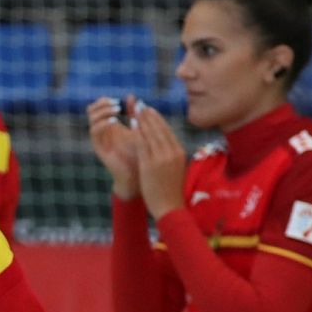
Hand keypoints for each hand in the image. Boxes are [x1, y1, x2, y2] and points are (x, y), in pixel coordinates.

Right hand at [87, 96, 140, 199]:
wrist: (139, 175)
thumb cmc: (141, 152)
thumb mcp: (139, 129)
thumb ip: (134, 113)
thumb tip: (131, 95)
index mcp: (110, 125)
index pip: (99, 106)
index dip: (106, 100)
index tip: (121, 101)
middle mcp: (102, 131)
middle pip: (91, 110)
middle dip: (103, 104)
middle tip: (117, 105)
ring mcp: (99, 139)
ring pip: (91, 119)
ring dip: (103, 112)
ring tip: (117, 111)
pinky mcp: (99, 148)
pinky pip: (94, 132)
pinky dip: (103, 124)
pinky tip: (115, 121)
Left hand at [131, 105, 187, 219]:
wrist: (169, 206)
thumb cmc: (170, 190)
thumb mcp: (174, 168)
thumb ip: (170, 155)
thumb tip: (165, 144)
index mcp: (179, 152)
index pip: (167, 131)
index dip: (157, 119)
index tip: (150, 111)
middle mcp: (172, 152)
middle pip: (159, 128)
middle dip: (149, 115)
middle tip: (140, 105)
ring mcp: (161, 158)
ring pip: (151, 133)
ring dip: (142, 120)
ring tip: (134, 110)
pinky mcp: (150, 164)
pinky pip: (142, 144)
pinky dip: (137, 132)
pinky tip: (131, 124)